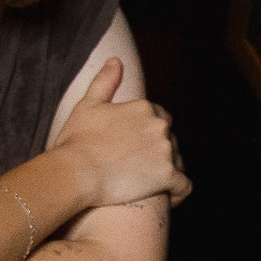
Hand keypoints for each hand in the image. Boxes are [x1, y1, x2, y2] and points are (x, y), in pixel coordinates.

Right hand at [53, 58, 190, 207]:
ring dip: (168, 172)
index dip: (150, 134)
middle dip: (159, 153)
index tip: (138, 148)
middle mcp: (160, 126)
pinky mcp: (167, 176)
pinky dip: (179, 194)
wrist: (75, 171)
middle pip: (169, 140)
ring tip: (149, 184)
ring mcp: (165, 151)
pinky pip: (185, 187)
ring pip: (178, 162)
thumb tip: (116, 60)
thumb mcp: (88, 104)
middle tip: (139, 169)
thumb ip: (105, 81)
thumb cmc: (76, 139)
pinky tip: (169, 199)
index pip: (160, 118)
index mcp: (144, 108)